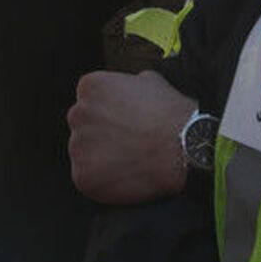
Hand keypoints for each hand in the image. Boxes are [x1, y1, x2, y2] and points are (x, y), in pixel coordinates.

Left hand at [67, 70, 195, 203]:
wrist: (183, 147)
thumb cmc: (169, 114)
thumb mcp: (149, 80)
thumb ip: (127, 84)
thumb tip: (127, 91)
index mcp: (90, 87)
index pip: (89, 101)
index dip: (109, 113)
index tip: (124, 123)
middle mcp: (78, 114)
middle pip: (84, 126)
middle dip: (101, 134)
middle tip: (127, 143)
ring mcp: (78, 146)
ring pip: (84, 153)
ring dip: (101, 158)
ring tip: (131, 160)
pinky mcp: (82, 176)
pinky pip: (88, 179)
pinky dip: (104, 181)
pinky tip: (127, 175)